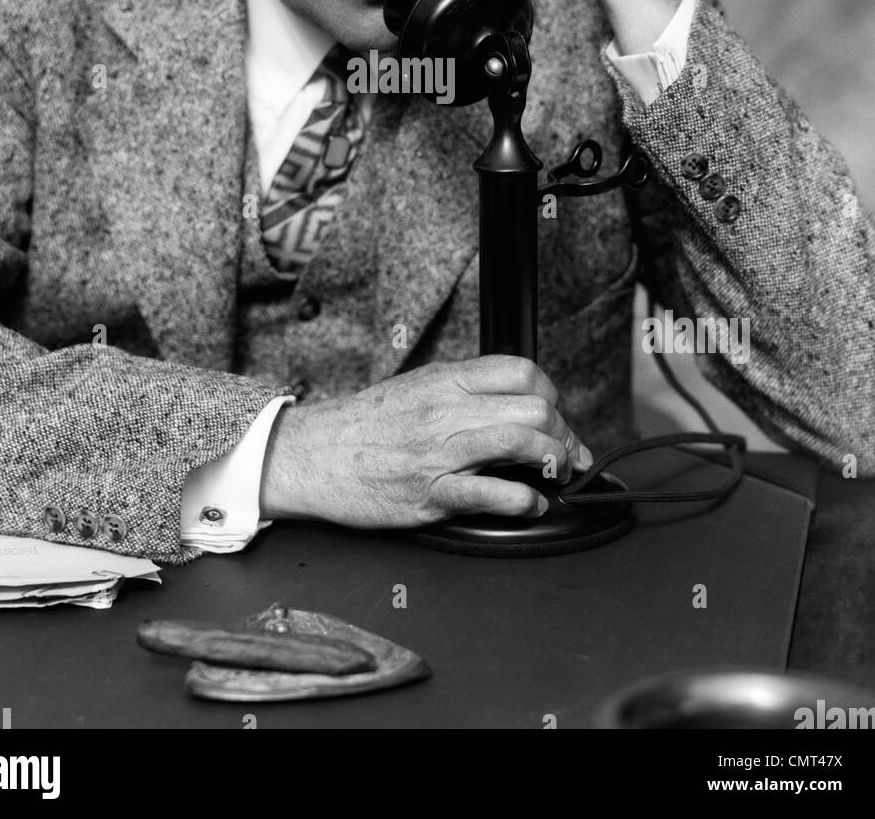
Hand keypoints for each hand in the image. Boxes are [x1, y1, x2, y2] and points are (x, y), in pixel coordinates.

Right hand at [258, 355, 592, 527]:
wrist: (308, 454)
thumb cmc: (359, 426)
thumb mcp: (413, 389)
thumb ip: (458, 391)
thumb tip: (506, 402)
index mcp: (444, 380)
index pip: (522, 371)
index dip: (550, 395)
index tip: (554, 416)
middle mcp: (446, 411)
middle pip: (534, 407)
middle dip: (563, 434)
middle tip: (566, 454)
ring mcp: (440, 452)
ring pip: (521, 442)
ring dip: (554, 462)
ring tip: (557, 476)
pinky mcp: (430, 493)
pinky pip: (492, 495)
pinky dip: (525, 502)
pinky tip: (531, 505)